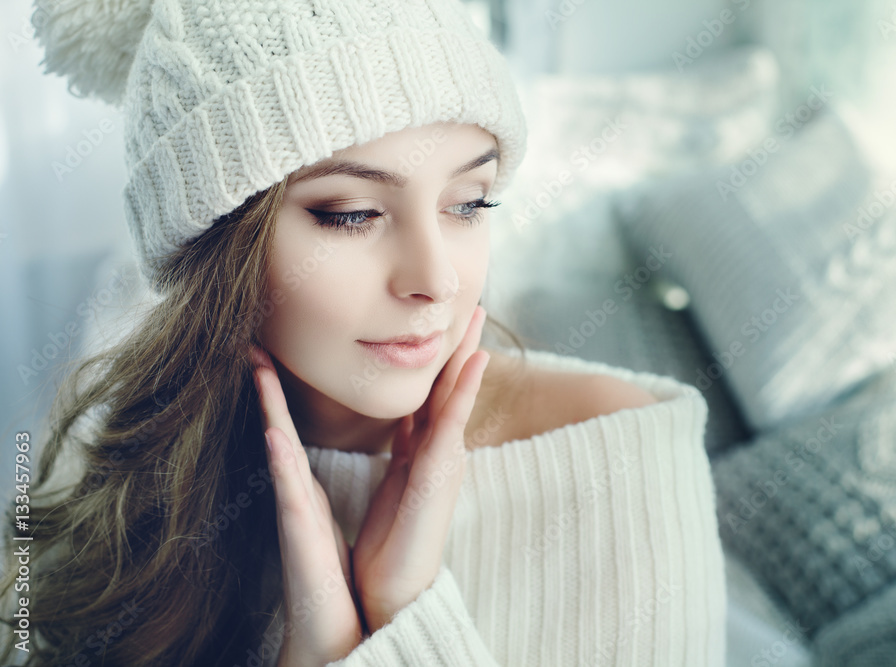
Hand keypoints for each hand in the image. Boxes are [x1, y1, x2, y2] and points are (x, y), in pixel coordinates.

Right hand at [251, 345, 363, 665]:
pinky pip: (289, 487)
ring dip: (267, 407)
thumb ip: (342, 478)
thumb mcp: (339, 514)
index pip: (300, 425)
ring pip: (279, 445)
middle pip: (279, 426)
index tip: (273, 353)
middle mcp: (297, 487)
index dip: (285, 391)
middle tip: (252, 344)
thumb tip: (365, 447)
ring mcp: (294, 504)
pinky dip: (280, 459)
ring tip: (256, 367)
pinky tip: (272, 432)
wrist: (335, 621)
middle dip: (267, 385)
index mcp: (310, 482)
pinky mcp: (298, 527)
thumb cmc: (337, 568)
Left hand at [351, 305, 490, 632]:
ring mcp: (446, 460)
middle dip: (463, 348)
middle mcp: (441, 451)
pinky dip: (466, 390)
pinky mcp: (441, 471)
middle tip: (475, 307)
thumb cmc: (393, 539)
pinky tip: (475, 361)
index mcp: (425, 451)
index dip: (445, 361)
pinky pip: (454, 421)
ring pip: (457, 397)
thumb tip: (404, 423)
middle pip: (452, 388)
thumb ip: (401, 448)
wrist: (395, 585)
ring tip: (478, 319)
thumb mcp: (397, 481)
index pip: (436, 396)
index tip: (450, 328)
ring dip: (468, 357)